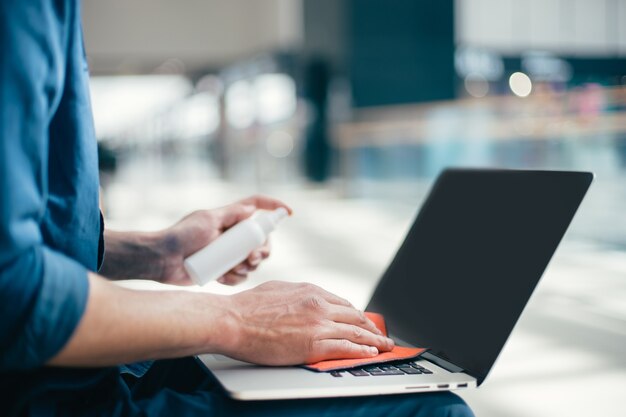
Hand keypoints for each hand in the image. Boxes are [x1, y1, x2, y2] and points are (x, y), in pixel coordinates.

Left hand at [157, 195, 290, 285]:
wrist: (163, 260)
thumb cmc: (182, 236)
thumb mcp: (207, 220)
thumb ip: (230, 213)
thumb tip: (253, 208)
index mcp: (230, 218)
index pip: (257, 206)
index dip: (274, 207)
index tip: (289, 214)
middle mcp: (232, 235)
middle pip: (261, 240)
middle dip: (263, 250)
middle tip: (253, 258)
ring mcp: (229, 253)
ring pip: (253, 261)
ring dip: (248, 267)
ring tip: (233, 269)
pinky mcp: (223, 270)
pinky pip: (240, 276)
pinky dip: (235, 279)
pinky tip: (222, 278)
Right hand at [221, 281, 394, 364]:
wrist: (232, 320)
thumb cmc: (247, 307)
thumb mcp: (278, 290)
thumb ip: (296, 295)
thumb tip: (303, 300)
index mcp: (310, 291)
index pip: (342, 304)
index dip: (356, 315)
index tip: (363, 321)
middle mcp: (319, 305)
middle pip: (355, 316)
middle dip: (371, 327)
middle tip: (381, 335)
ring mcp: (318, 324)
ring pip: (356, 332)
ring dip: (374, 341)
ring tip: (384, 346)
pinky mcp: (314, 344)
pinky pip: (346, 348)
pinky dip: (361, 351)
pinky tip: (370, 354)